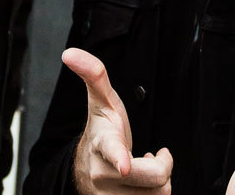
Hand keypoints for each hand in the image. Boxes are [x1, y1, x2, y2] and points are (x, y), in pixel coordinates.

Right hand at [64, 48, 172, 193]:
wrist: (85, 169)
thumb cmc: (101, 131)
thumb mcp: (102, 102)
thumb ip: (94, 75)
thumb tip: (70, 53)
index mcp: (102, 143)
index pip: (111, 150)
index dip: (120, 158)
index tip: (124, 165)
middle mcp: (103, 174)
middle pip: (155, 177)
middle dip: (163, 166)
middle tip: (155, 156)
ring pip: (159, 194)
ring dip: (159, 181)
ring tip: (145, 168)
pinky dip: (155, 194)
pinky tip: (143, 184)